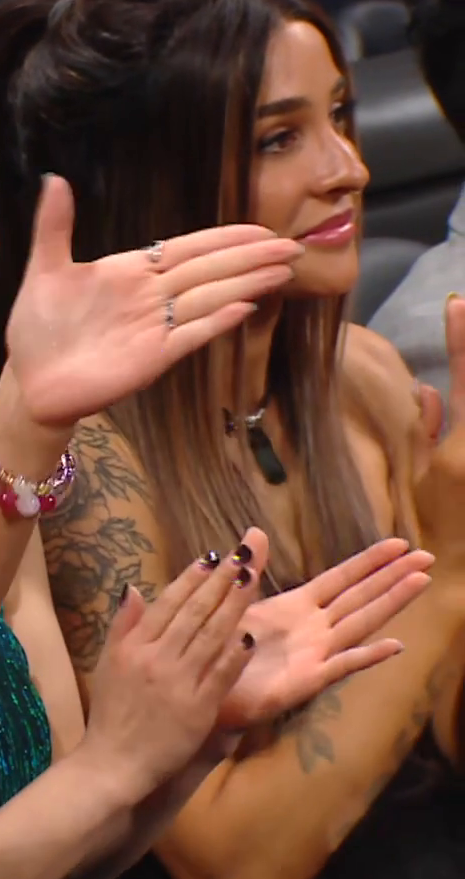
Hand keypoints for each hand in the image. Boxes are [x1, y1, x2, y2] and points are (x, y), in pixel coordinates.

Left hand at [5, 176, 299, 427]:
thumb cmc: (38, 327)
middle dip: (250, 258)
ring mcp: (155, 327)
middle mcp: (150, 297)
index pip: (187, 249)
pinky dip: (215, 322)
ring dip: (245, 284)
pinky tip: (244, 308)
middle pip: (209, 271)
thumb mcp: (44, 271)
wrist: (30, 380)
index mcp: (130, 272)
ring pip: (208, 299)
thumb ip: (54, 226)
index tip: (260, 228)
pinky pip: (190, 336)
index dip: (224, 239)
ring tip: (282, 270)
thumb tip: (54, 179)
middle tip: (292, 246)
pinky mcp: (152, 358)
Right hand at [81, 529, 268, 794]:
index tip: (211, 557)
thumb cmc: (111, 713)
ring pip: (212, 636)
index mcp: (133, 647)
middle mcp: (156, 659)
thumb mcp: (107, 664)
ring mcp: (179, 682)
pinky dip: (236, 653)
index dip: (191, 579)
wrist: (114, 761)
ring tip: (252, 581)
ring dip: (234, 607)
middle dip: (220, 583)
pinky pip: (222, 674)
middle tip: (241, 557)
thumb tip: (132, 589)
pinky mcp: (199, 708)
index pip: (167, 604)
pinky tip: (250, 634)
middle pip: (194, 613)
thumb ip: (122, 626)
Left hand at [218, 539, 423, 727]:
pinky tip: (394, 646)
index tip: (399, 542)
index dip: (369, 561)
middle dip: (392, 576)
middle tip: (427, 556)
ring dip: (389, 603)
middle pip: (359, 597)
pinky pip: (341, 666)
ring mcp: (315, 654)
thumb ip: (250, 571)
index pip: (340, 578)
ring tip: (420, 582)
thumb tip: (255, 531)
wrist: (204, 693)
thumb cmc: (221, 649)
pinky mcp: (307, 681)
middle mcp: (313, 628)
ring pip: (359, 623)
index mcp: (296, 607)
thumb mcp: (234, 603)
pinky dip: (366, 656)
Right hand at [415, 296, 464, 561]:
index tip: (458, 303)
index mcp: (461, 448)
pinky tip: (446, 406)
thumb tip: (430, 391)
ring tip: (458, 379)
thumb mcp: (418, 480)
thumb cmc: (431, 530)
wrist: (460, 575)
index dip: (462, 337)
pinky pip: (463, 425)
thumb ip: (426, 432)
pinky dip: (459, 415)